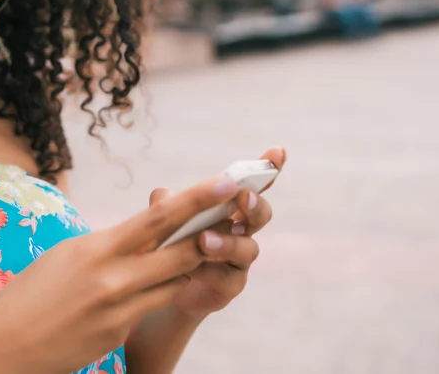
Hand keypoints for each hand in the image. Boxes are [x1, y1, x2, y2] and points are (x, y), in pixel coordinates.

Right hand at [0, 175, 242, 373]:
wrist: (2, 348)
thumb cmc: (28, 294)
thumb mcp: (67, 255)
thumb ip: (107, 244)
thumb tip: (139, 234)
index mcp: (98, 248)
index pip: (160, 217)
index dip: (199, 198)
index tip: (228, 180)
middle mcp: (114, 277)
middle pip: (181, 250)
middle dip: (215, 229)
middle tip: (242, 209)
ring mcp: (120, 309)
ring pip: (176, 280)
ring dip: (194, 261)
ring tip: (213, 242)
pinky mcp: (120, 333)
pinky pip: (153, 306)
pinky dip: (161, 291)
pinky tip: (157, 284)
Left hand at [163, 148, 284, 317]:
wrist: (160, 287)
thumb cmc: (169, 242)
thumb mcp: (163, 219)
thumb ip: (166, 206)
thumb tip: (162, 195)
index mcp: (229, 206)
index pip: (252, 184)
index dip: (268, 168)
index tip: (278, 151)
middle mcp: (241, 230)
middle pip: (261, 213)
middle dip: (254, 204)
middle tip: (242, 197)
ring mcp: (239, 260)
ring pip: (248, 248)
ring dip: (227, 242)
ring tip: (204, 240)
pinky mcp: (230, 286)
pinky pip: (227, 278)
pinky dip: (209, 270)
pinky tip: (191, 268)